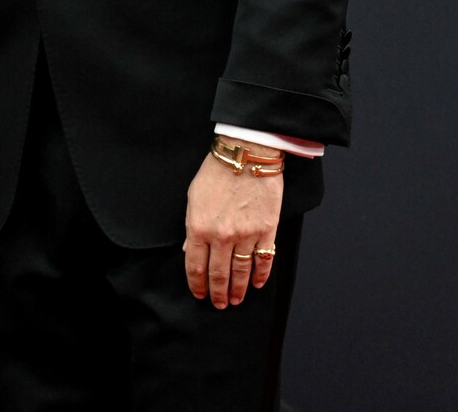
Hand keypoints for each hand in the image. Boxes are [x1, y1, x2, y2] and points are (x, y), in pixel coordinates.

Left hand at [183, 140, 283, 307]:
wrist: (247, 155)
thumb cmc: (217, 172)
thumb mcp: (193, 198)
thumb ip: (192, 227)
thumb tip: (190, 251)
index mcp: (199, 228)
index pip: (196, 266)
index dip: (197, 285)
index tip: (200, 294)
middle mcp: (222, 236)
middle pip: (219, 274)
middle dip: (218, 293)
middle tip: (219, 304)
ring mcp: (246, 235)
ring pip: (241, 272)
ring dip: (238, 289)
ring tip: (236, 299)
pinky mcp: (267, 230)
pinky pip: (264, 259)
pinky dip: (261, 275)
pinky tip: (258, 284)